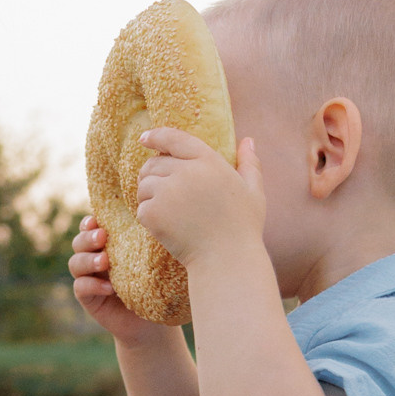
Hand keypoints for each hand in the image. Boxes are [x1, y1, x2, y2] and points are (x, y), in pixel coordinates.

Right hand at [69, 217, 167, 345]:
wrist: (152, 321)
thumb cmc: (156, 285)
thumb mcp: (152, 260)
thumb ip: (145, 242)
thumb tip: (152, 217)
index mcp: (108, 245)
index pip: (90, 228)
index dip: (88, 223)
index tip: (96, 221)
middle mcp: (94, 259)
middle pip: (78, 243)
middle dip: (87, 238)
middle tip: (102, 237)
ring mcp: (89, 278)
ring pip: (75, 263)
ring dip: (88, 260)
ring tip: (105, 262)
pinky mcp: (88, 298)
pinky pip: (81, 287)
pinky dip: (92, 285)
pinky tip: (109, 287)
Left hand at [136, 129, 267, 270]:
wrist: (227, 259)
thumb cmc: (243, 227)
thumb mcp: (253, 192)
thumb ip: (250, 164)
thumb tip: (248, 140)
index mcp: (209, 161)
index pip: (174, 138)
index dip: (156, 136)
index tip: (145, 138)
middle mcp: (186, 171)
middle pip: (154, 163)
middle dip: (154, 174)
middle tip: (163, 191)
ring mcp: (168, 191)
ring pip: (144, 184)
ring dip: (149, 195)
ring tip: (167, 210)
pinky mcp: (154, 213)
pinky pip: (141, 207)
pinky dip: (148, 216)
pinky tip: (166, 226)